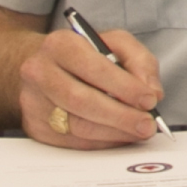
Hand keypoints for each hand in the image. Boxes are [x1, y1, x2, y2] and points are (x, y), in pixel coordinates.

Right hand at [17, 24, 162, 149]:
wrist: (44, 67)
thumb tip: (152, 92)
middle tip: (147, 125)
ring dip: (114, 133)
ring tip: (137, 132)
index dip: (124, 87)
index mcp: (60, 44)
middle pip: (82, 101)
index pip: (94, 68)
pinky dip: (101, 142)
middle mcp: (40, 72)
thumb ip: (139, 61)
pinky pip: (72, 142)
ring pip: (77, 126)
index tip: (149, 100)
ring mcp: (33, 102)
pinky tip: (118, 136)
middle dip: (121, 116)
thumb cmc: (83, 56)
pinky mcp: (35, 127)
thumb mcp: (115, 44)